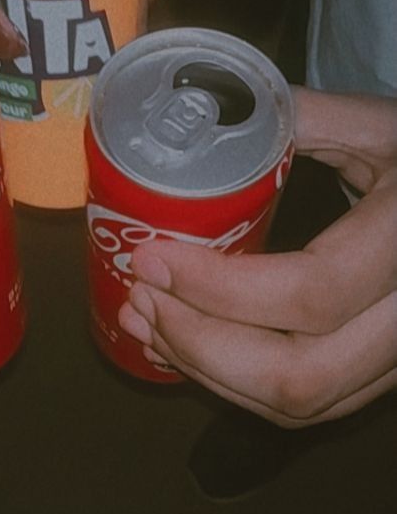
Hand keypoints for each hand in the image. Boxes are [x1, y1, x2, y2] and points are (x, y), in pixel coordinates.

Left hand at [119, 88, 396, 426]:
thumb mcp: (380, 124)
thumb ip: (304, 116)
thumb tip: (208, 109)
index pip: (311, 292)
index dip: (220, 289)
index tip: (152, 257)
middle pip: (300, 374)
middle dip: (201, 345)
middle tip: (141, 298)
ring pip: (302, 404)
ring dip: (208, 372)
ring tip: (146, 322)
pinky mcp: (384, 372)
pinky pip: (311, 404)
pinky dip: (238, 386)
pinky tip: (188, 347)